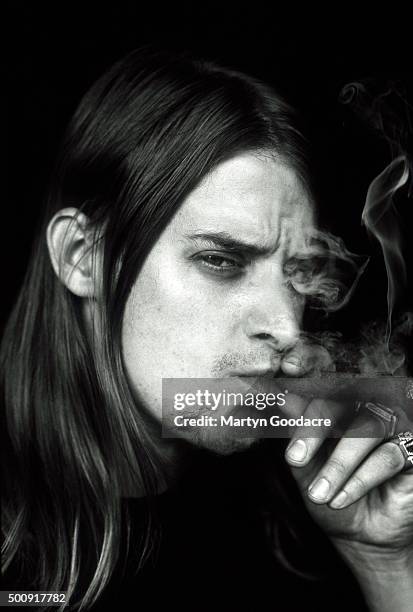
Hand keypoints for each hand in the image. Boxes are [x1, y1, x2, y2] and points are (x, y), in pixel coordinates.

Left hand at [280, 342, 412, 556]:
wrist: (359, 535)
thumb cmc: (328, 491)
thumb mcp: (303, 463)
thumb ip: (293, 430)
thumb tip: (280, 397)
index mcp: (335, 399)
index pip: (323, 371)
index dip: (308, 362)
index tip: (287, 368)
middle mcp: (367, 403)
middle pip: (342, 398)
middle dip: (315, 427)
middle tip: (294, 459)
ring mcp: (394, 422)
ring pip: (366, 427)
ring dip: (338, 465)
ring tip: (318, 494)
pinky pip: (388, 455)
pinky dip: (360, 479)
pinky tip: (340, 498)